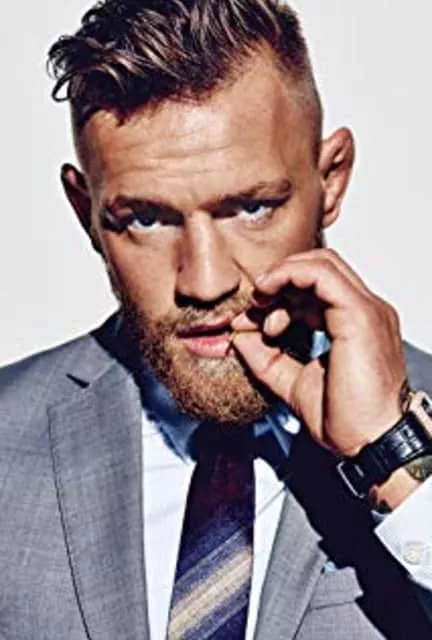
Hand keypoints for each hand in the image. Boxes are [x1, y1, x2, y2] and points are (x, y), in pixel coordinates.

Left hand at [232, 249, 405, 456]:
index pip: (318, 286)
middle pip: (319, 267)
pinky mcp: (360, 315)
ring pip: (321, 263)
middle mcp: (366, 311)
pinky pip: (322, 274)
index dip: (280, 294)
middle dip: (281, 281)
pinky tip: (268, 293)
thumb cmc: (346, 419)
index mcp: (355, 324)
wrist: (369, 444)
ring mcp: (367, 310)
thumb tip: (239, 336)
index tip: (252, 318)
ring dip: (282, 277)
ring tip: (261, 304)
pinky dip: (289, 275)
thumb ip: (266, 357)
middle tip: (255, 309)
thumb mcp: (292, 381)